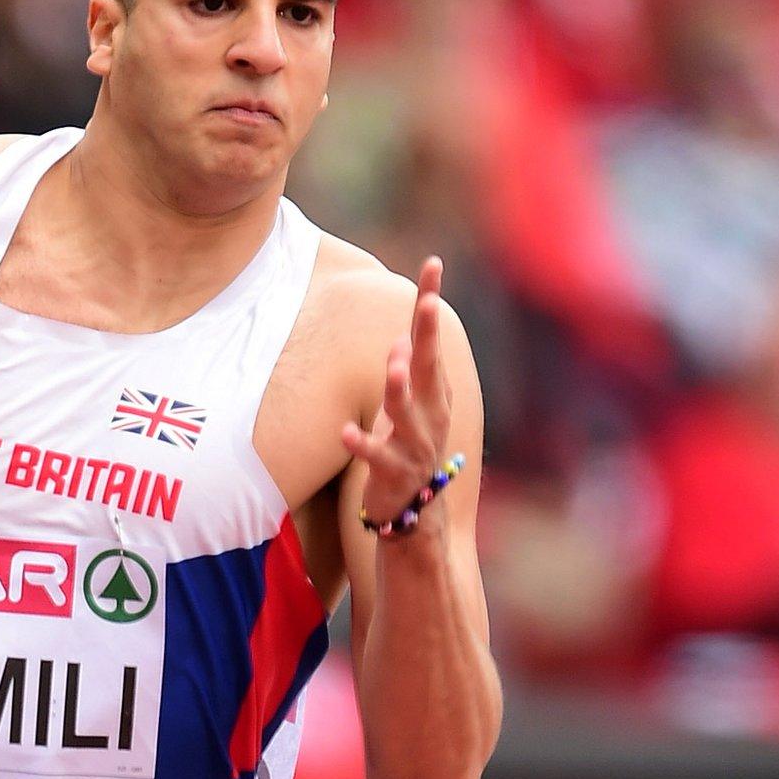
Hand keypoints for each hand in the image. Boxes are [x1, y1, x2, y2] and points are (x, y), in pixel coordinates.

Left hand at [341, 257, 455, 524]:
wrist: (415, 514)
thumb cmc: (409, 450)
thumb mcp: (411, 407)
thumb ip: (409, 372)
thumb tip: (403, 336)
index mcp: (434, 393)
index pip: (431, 341)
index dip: (430, 303)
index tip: (432, 264)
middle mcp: (430, 414)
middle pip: (429, 369)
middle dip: (428, 336)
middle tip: (428, 303)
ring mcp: (415, 445)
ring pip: (407, 413)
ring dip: (400, 388)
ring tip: (393, 364)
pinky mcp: (394, 473)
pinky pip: (376, 457)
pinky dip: (362, 444)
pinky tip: (345, 432)